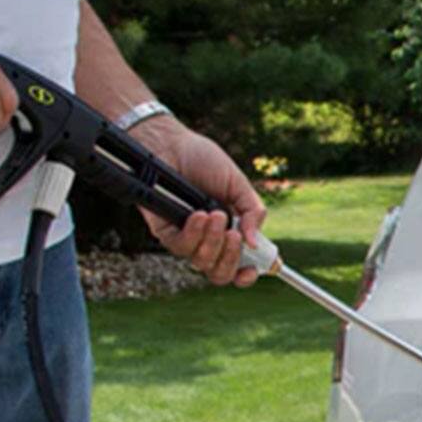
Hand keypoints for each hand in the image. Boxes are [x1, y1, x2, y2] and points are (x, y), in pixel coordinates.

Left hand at [136, 121, 266, 286]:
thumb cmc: (203, 160)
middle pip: (219, 273)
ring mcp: (187, 238)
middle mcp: (208, 239)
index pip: (238, 264)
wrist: (172, 146)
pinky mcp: (166, 233)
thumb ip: (252, 212)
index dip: (246, 274)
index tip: (252, 270)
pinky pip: (181, 248)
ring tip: (214, 213)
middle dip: (230, 259)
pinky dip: (194, 233)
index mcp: (230, 230)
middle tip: (235, 236)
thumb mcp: (238, 184)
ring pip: (202, 262)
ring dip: (213, 240)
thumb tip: (255, 243)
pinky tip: (198, 215)